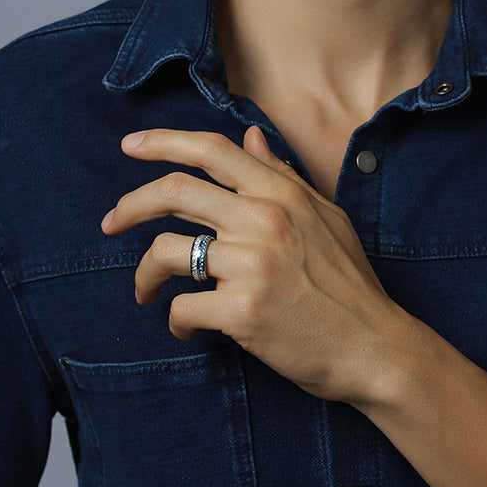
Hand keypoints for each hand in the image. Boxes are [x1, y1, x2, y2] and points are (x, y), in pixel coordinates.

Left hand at [101, 126, 411, 404]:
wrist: (376, 348)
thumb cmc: (351, 286)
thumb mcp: (327, 218)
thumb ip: (284, 177)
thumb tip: (250, 137)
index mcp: (282, 195)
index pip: (212, 150)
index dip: (163, 142)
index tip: (130, 146)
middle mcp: (264, 220)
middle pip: (173, 192)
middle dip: (129, 206)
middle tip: (110, 223)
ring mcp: (252, 265)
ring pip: (166, 251)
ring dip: (144, 275)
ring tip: (146, 291)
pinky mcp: (243, 310)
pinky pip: (182, 307)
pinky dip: (175, 321)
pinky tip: (186, 328)